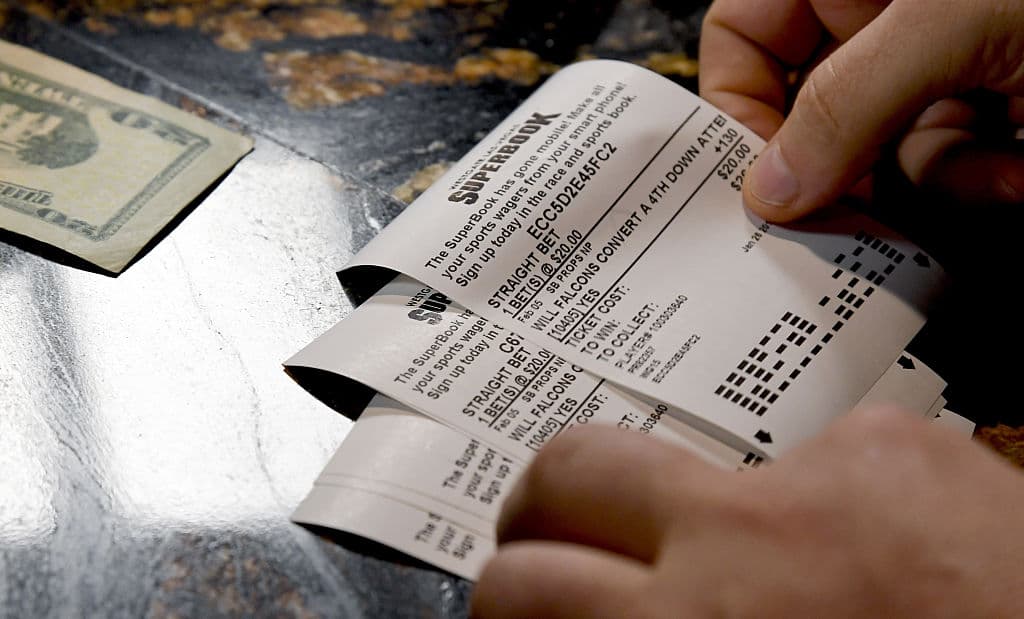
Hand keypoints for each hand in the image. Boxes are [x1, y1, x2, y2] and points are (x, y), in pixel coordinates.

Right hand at [471, 406, 1023, 617]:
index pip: (520, 591)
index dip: (498, 600)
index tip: (514, 610)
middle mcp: (742, 543)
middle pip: (569, 467)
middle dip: (544, 508)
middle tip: (561, 547)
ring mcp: (822, 476)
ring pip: (689, 454)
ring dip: (687, 509)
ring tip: (742, 564)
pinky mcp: (899, 442)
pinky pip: (810, 462)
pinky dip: (814, 510)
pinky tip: (877, 564)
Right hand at [699, 0, 1023, 221]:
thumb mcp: (947, 23)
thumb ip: (849, 102)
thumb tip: (772, 188)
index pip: (743, 32)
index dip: (736, 99)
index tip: (757, 175)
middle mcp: (880, 28)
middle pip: (807, 114)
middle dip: (841, 167)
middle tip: (851, 211)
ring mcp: (930, 74)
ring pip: (877, 159)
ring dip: (936, 177)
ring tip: (999, 162)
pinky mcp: (980, 118)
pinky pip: (941, 174)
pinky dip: (981, 181)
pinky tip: (1021, 167)